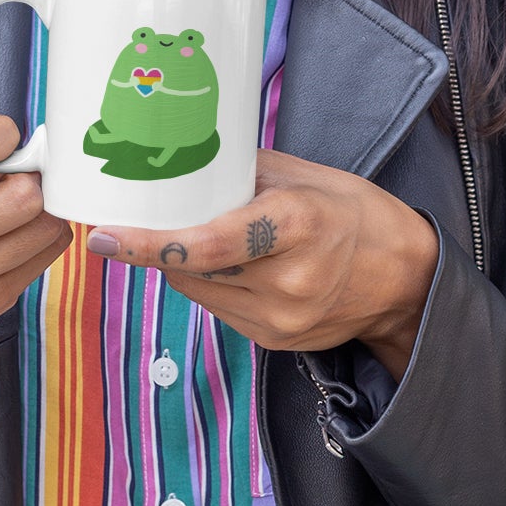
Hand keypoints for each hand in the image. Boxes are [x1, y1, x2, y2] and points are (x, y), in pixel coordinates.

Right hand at [0, 66, 72, 389]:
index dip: (1, 132)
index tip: (1, 134)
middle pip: (20, 196)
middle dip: (28, 172)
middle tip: (18, 166)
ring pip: (43, 227)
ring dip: (42, 202)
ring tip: (19, 194)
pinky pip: (50, 254)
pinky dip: (46, 230)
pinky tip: (22, 223)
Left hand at [85, 150, 438, 380]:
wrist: (404, 279)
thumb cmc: (352, 212)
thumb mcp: (303, 175)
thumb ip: (238, 172)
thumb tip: (173, 163)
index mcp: (297, 226)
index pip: (206, 245)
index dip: (148, 243)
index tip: (101, 236)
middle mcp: (288, 281)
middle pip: (192, 270)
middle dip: (159, 245)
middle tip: (141, 219)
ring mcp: (281, 319)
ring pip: (198, 292)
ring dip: (184, 266)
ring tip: (200, 237)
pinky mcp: (274, 341)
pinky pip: (218, 310)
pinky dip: (210, 285)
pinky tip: (230, 266)